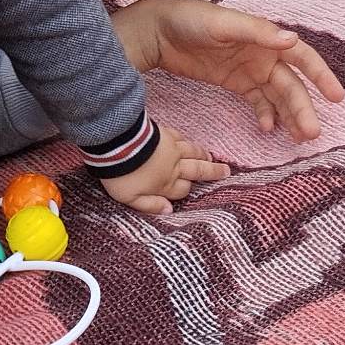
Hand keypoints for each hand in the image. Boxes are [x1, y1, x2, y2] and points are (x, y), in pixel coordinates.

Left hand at [101, 127, 230, 215]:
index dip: (187, 191)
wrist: (118, 144)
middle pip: (197, 170)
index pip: (183, 190)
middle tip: (226, 171)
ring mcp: (171, 148)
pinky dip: (187, 141)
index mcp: (166, 184)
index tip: (190, 191)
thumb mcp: (130, 198)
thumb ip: (150, 205)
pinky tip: (189, 142)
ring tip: (212, 158)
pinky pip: (181, 137)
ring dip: (203, 155)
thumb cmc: (121, 174)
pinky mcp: (165, 133)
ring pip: (193, 152)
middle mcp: (173, 166)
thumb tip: (169, 211)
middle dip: (212, 172)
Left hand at [112, 0, 344, 140]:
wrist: (155, 31)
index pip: (301, 57)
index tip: (336, 96)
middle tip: (311, 133)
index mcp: (265, 38)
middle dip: (303, 108)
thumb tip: (291, 40)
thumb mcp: (222, 24)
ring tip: (299, 137)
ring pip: (277, 97)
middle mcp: (262, 54)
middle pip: (290, 84)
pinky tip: (268, 128)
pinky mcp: (233, 82)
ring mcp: (248, 70)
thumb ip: (256, 32)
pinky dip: (265, 114)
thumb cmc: (189, 19)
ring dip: (289, 115)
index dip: (321, 75)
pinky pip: (257, 102)